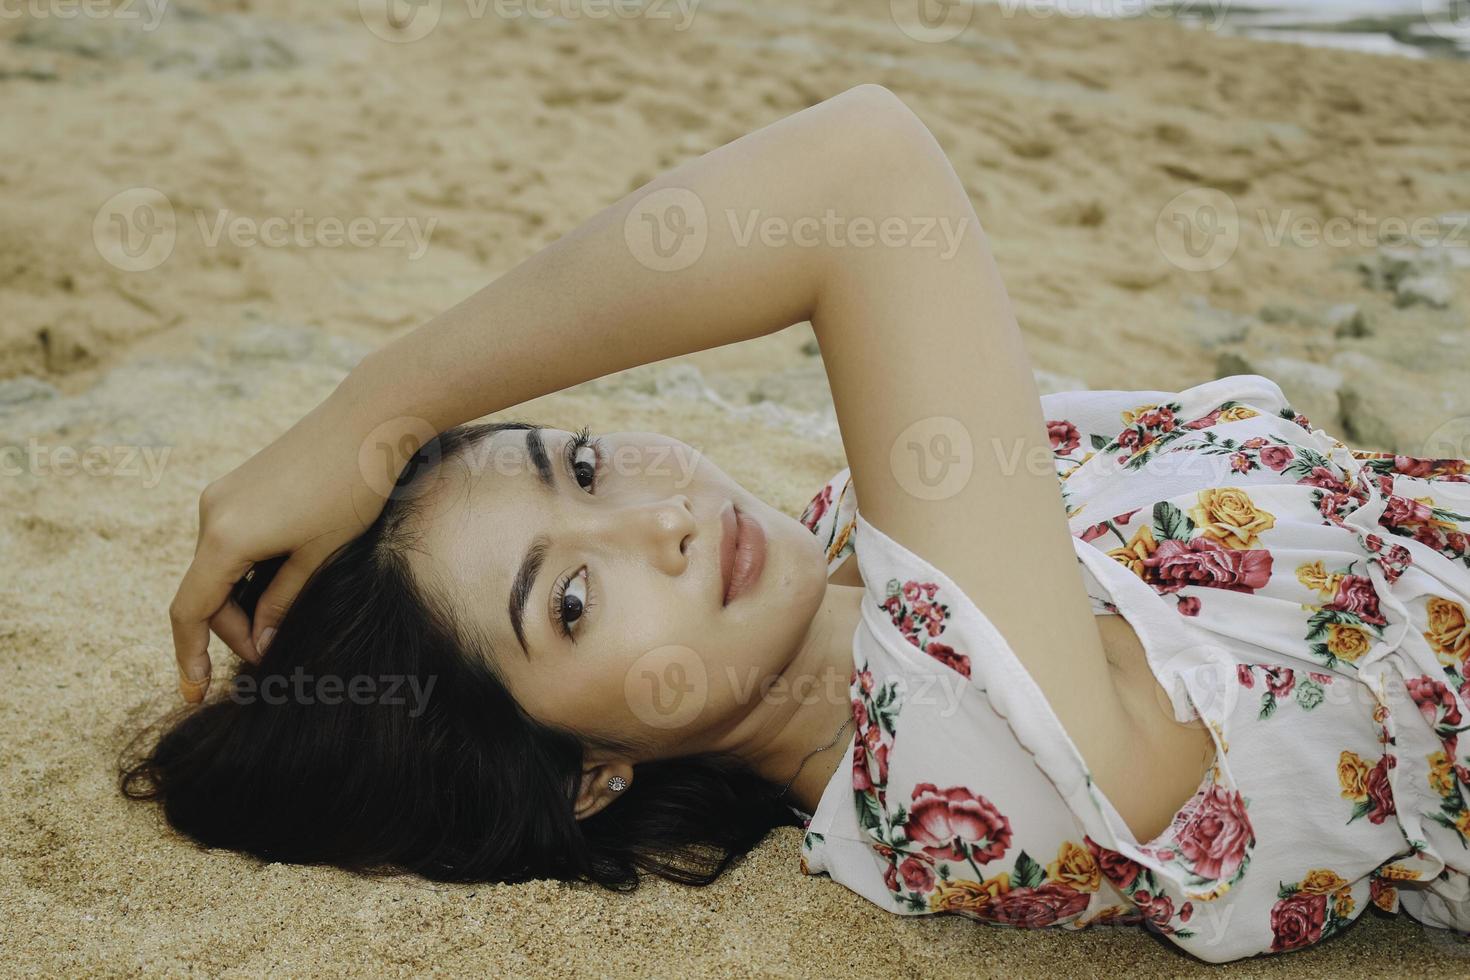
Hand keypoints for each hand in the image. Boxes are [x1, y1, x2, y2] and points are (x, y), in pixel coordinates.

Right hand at [168, 366, 422, 701]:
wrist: (369, 419)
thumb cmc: (353, 489)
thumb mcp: (320, 556)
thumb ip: (283, 600)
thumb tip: (260, 641)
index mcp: (226, 537)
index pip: (190, 612)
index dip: (190, 656)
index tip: (196, 692)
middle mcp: (211, 513)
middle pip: (204, 591)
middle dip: (234, 628)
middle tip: (273, 652)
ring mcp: (222, 494)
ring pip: (217, 566)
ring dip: (242, 599)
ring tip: (284, 617)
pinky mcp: (239, 484)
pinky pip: (229, 540)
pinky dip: (246, 569)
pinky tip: (281, 579)